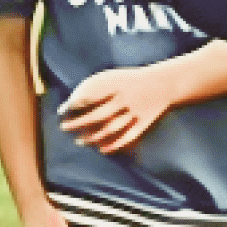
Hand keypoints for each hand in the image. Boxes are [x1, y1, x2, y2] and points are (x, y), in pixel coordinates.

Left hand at [59, 63, 180, 154]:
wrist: (163, 83)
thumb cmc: (132, 82)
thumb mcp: (112, 77)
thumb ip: (92, 88)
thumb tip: (69, 104)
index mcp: (115, 84)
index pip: (89, 96)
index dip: (73, 105)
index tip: (62, 111)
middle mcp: (123, 99)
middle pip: (96, 115)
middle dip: (78, 123)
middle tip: (64, 128)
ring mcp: (133, 113)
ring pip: (109, 129)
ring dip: (92, 137)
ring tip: (79, 141)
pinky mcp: (143, 124)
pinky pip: (127, 137)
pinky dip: (114, 145)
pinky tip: (101, 149)